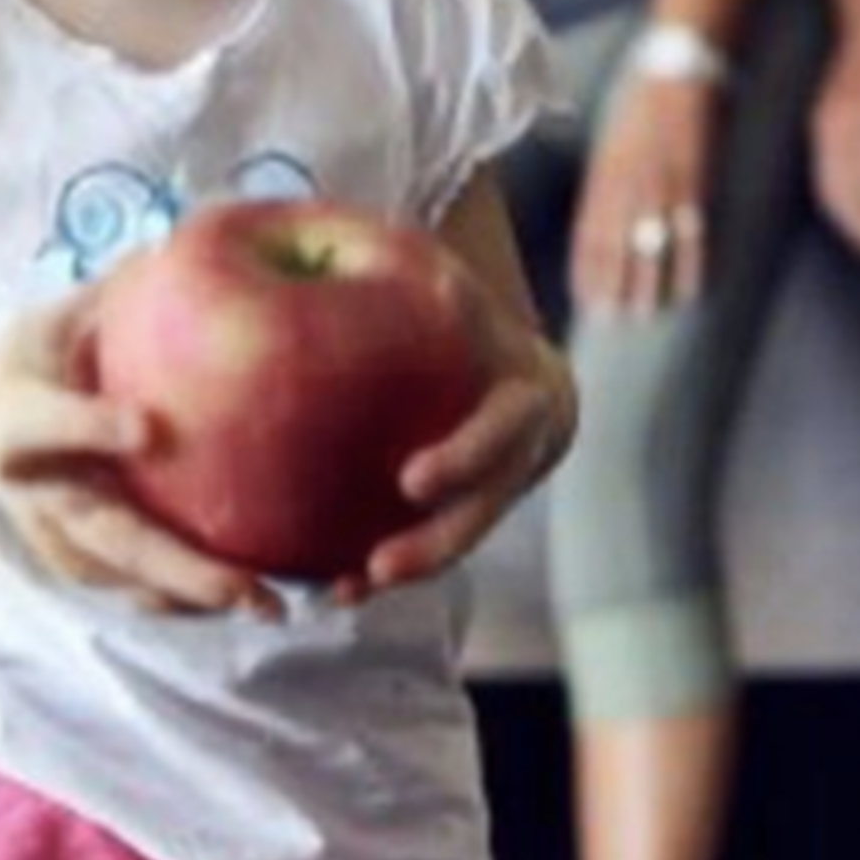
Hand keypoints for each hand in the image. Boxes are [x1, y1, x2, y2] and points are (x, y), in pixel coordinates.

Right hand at [0, 294, 274, 619]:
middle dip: (178, 565)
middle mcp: (34, 484)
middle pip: (107, 532)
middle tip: (244, 587)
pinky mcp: (63, 551)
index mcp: (19, 416)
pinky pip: (116, 584)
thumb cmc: (14, 371)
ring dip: (184, 593)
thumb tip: (176, 248)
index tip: (145, 428)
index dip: (93, 426)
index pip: (51, 420)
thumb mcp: (44, 322)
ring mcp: (48, 528)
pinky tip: (225, 600)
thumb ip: (105, 296)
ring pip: (118, 573)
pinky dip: (166, 597)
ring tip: (259, 604)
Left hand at [344, 268, 576, 597]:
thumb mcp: (445, 278)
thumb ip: (417, 274)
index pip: (507, 426)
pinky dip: (387, 566)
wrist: (502, 357)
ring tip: (348, 590)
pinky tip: (332, 587)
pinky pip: (430, 545)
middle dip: (438, 540)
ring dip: (409, 567)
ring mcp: (497, 488)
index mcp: (527, 394)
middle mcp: (521, 452)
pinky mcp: (464, 510)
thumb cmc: (456, 308)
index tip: (411, 481)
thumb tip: (387, 269)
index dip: (465, 455)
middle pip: (487, 508)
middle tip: (380, 563)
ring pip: (459, 539)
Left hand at [572, 76, 723, 315]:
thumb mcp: (608, 140)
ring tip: (645, 313)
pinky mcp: (694, 183)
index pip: (588, 235)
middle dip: (613, 286)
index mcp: (602, 176)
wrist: (676, 69)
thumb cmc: (638, 102)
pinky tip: (690, 289)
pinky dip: (691, 265)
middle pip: (617, 248)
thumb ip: (603, 180)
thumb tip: (598, 218)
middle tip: (613, 319)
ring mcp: (661, 187)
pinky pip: (693, 234)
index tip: (585, 300)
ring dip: (647, 284)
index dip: (586, 271)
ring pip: (651, 248)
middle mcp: (627, 187)